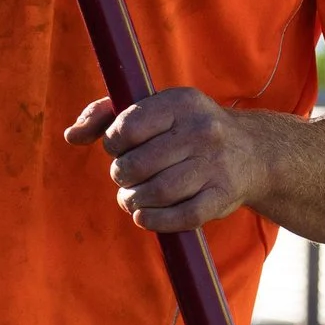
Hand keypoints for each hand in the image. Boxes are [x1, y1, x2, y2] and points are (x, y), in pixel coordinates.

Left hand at [65, 86, 270, 235]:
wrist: (253, 153)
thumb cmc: (189, 130)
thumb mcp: (156, 109)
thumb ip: (107, 115)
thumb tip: (71, 136)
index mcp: (181, 103)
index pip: (128, 126)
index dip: (113, 143)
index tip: (119, 148)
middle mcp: (202, 131)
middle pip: (138, 164)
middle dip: (122, 175)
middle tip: (126, 177)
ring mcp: (215, 165)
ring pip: (158, 192)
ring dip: (134, 201)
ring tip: (132, 198)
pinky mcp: (223, 196)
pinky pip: (181, 217)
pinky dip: (154, 221)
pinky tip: (144, 216)